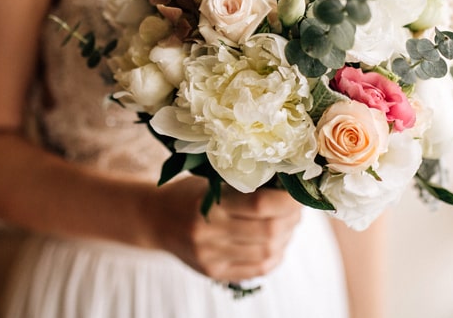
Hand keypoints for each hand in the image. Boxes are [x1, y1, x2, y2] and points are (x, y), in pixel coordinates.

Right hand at [150, 176, 301, 281]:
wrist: (155, 219)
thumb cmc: (188, 193)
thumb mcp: (210, 180)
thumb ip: (243, 185)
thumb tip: (288, 186)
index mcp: (208, 204)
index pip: (260, 203)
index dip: (287, 199)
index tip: (297, 190)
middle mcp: (208, 233)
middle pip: (269, 231)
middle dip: (291, 218)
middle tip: (296, 207)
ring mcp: (210, 256)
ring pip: (267, 253)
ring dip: (286, 237)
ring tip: (287, 224)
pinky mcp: (213, 272)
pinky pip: (257, 270)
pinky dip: (275, 256)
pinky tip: (276, 243)